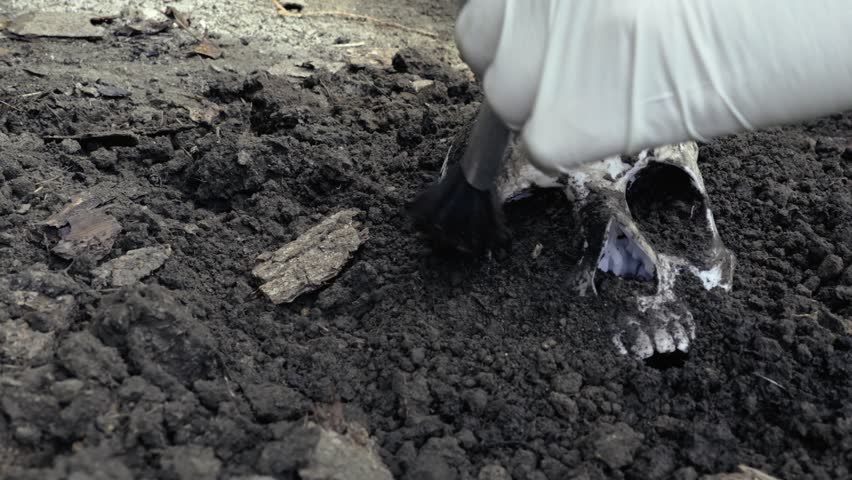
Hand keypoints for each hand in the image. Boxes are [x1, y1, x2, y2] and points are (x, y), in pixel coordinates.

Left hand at [456, 0, 851, 172]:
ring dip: (541, 106)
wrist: (739, 27)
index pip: (482, 20)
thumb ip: (558, 6)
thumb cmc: (690, 2)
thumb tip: (536, 28)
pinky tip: (607, 123)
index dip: (508, 37)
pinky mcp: (551, 129)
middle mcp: (520, 18)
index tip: (533, 47)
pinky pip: (538, 148)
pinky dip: (564, 145)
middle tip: (567, 72)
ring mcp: (527, 75)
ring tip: (600, 94)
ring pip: (507, 106)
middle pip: (485, 59)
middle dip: (516, 69)